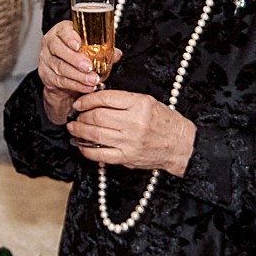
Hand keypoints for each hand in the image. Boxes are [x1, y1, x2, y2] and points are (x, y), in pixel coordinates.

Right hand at [38, 21, 113, 125]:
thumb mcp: (88, 48)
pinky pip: (61, 81)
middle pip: (59, 49)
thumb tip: (116, 53)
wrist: (62, 75)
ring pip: (60, 67)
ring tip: (92, 79)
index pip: (63, 31)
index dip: (70, 37)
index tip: (78, 44)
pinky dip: (76, 85)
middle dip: (76, 59)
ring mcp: (46, 60)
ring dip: (78, 75)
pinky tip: (87, 87)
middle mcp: (51, 44)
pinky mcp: (47, 76)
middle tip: (89, 66)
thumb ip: (102, 49)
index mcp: (61, 32)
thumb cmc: (76, 56)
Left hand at [67, 89, 193, 174]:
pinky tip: (81, 145)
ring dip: (80, 131)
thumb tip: (97, 99)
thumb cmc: (164, 122)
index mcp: (139, 104)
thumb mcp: (147, 101)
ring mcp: (129, 141)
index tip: (80, 102)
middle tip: (77, 116)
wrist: (180, 144)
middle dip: (81, 116)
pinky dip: (86, 149)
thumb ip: (123, 100)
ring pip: (95, 134)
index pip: (105, 98)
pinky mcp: (126, 157)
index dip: (87, 99)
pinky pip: (100, 154)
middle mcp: (134, 122)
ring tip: (74, 128)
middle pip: (97, 117)